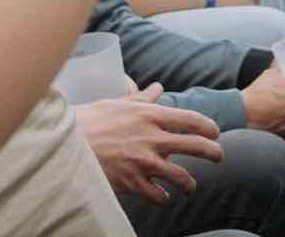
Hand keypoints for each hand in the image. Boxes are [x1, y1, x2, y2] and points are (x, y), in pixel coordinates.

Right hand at [75, 85, 221, 203]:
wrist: (66, 142)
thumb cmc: (89, 119)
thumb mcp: (115, 104)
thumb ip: (141, 99)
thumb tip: (157, 88)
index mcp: (147, 115)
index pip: (190, 119)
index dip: (208, 126)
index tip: (214, 132)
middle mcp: (151, 138)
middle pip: (197, 146)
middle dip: (213, 152)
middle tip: (218, 156)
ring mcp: (144, 162)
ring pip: (183, 177)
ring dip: (189, 183)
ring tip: (189, 186)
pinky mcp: (135, 182)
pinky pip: (160, 196)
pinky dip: (163, 197)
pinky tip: (161, 195)